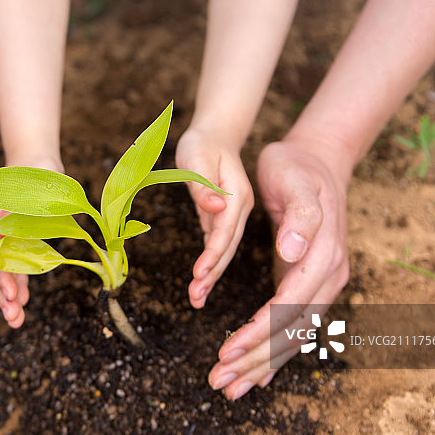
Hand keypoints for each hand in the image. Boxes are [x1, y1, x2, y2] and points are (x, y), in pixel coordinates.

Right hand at [0, 155, 63, 327]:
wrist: (32, 162)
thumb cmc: (38, 167)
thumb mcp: (43, 175)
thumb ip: (40, 195)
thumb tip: (44, 215)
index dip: (0, 269)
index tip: (10, 292)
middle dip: (1, 290)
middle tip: (12, 314)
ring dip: (6, 294)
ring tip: (15, 319)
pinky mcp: (9, 241)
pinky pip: (11, 265)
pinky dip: (17, 284)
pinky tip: (22, 304)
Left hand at [175, 126, 253, 307]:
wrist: (214, 135)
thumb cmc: (202, 143)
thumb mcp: (196, 156)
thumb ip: (202, 184)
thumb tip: (213, 206)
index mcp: (237, 195)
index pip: (224, 230)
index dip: (212, 253)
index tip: (198, 274)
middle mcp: (239, 209)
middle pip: (226, 247)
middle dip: (211, 275)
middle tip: (195, 298)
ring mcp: (234, 216)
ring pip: (223, 251)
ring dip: (210, 276)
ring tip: (196, 299)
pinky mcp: (225, 221)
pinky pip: (219, 248)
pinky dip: (210, 266)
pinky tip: (200, 284)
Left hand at [208, 138, 349, 398]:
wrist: (319, 160)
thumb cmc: (298, 168)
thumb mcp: (294, 180)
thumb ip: (300, 216)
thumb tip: (293, 250)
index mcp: (324, 255)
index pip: (289, 305)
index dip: (258, 332)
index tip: (227, 351)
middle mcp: (330, 276)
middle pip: (293, 330)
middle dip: (254, 358)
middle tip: (218, 380)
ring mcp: (324, 283)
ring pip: (294, 335)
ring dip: (262, 364)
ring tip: (229, 387)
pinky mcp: (310, 285)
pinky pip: (295, 326)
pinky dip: (276, 352)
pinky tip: (259, 375)